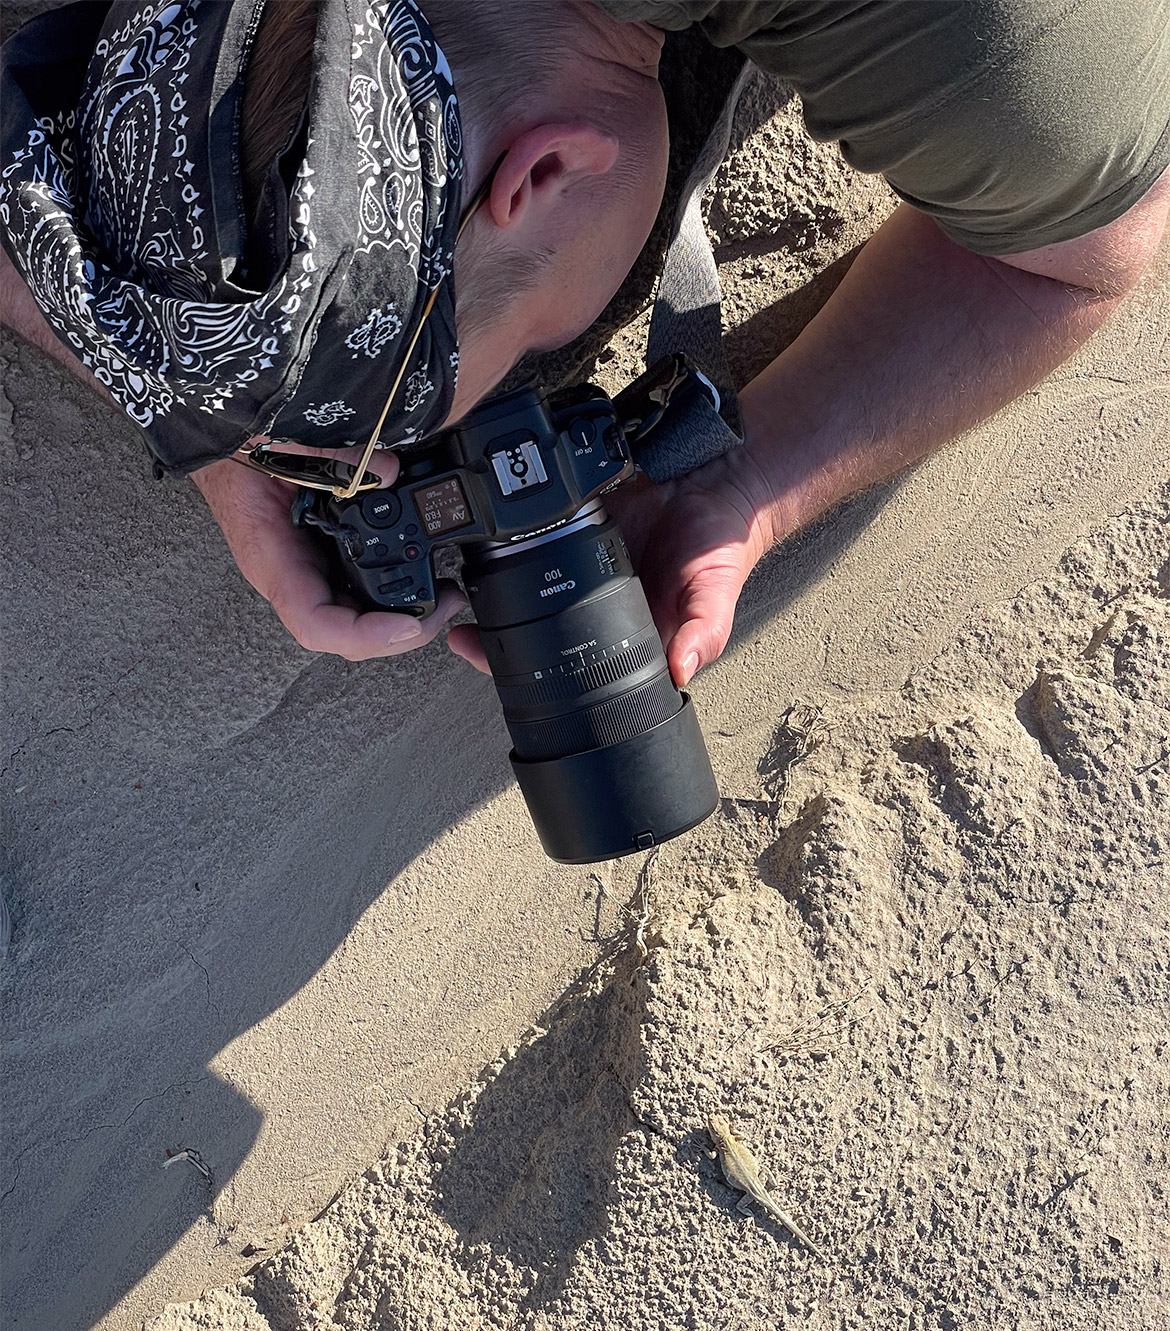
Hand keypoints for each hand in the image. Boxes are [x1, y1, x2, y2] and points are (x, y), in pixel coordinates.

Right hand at [192, 447, 465, 660]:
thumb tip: (385, 470)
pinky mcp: (330, 551)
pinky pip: (364, 581)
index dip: (362, 634)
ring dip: (407, 612)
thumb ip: (326, 452)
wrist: (227, 439)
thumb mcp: (276, 440)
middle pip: (350, 632)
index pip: (315, 623)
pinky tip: (427, 569)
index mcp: (273, 559)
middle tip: (446, 605)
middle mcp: (296, 574)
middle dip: (404, 632)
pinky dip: (400, 583)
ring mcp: (315, 566)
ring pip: (362, 613)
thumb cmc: (237, 447)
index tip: (408, 624)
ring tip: (446, 593)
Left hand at [447, 445, 778, 684]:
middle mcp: (597, 603)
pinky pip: (542, 533)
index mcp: (623, 632)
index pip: (567, 662)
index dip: (526, 666)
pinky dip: (518, 537)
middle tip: (460, 632)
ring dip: (497, 586)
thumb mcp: (716, 595)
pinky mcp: (580, 523)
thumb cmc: (722, 548)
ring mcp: (584, 564)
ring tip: (464, 590)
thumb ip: (704, 632)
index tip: (485, 659)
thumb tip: (683, 670)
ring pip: (531, 581)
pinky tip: (496, 540)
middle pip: (536, 626)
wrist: (720, 484)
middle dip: (495, 634)